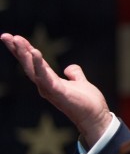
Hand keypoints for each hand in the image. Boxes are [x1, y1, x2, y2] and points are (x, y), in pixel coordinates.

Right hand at [1, 33, 111, 147]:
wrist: (95, 117)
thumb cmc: (87, 103)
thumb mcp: (80, 83)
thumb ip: (74, 74)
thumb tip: (69, 68)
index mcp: (49, 81)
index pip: (34, 63)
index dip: (24, 51)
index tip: (14, 37)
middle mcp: (45, 85)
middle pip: (28, 64)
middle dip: (17, 50)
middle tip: (5, 36)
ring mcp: (50, 89)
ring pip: (32, 69)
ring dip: (24, 54)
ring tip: (16, 39)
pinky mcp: (58, 92)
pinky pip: (46, 76)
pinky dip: (39, 64)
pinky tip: (35, 52)